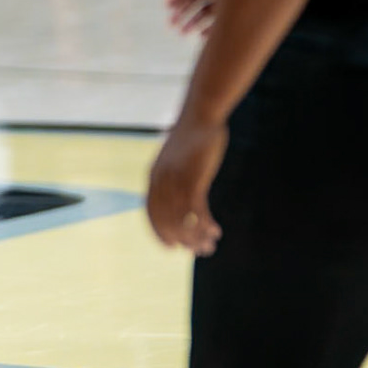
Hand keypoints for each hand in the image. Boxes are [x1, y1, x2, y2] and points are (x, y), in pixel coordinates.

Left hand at [146, 117, 226, 255]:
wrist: (201, 115)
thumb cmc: (191, 136)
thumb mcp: (176, 158)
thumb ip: (173, 175)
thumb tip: (177, 191)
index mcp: (153, 177)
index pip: (151, 213)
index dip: (159, 233)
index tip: (171, 247)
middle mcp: (161, 181)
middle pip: (167, 221)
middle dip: (182, 240)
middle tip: (198, 251)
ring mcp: (176, 180)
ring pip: (183, 220)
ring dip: (196, 237)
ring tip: (209, 246)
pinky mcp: (194, 179)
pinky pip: (197, 211)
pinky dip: (205, 225)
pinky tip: (215, 231)